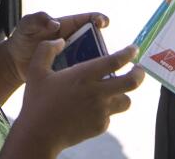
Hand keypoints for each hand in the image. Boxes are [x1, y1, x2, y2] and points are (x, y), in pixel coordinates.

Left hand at [3, 11, 110, 84]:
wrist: (14, 62)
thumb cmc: (22, 38)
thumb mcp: (27, 25)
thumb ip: (38, 19)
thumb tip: (54, 24)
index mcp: (68, 25)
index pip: (89, 19)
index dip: (99, 19)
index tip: (102, 24)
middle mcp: (76, 41)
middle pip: (96, 41)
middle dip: (101, 46)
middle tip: (98, 53)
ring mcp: (75, 57)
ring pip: (94, 59)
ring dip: (97, 64)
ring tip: (94, 70)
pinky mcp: (71, 73)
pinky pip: (84, 75)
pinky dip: (88, 78)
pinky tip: (88, 84)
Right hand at [11, 42, 144, 155]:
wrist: (39, 134)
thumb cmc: (37, 101)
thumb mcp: (35, 70)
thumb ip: (47, 49)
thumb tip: (60, 41)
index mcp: (83, 75)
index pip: (115, 61)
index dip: (128, 53)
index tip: (134, 49)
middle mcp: (97, 92)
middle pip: (131, 82)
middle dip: (139, 74)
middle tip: (138, 69)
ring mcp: (100, 111)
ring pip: (126, 101)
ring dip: (123, 94)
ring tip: (116, 90)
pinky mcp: (100, 126)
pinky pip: (111, 115)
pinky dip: (106, 110)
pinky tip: (93, 108)